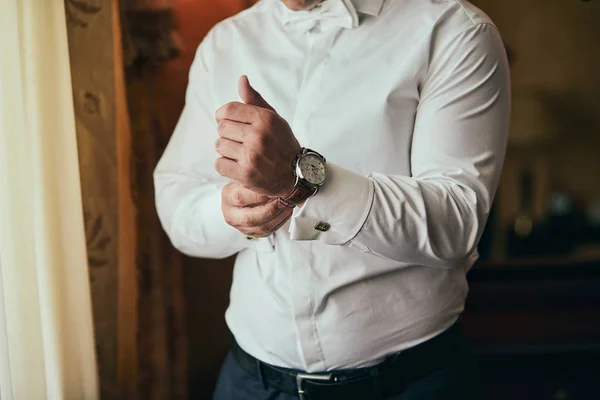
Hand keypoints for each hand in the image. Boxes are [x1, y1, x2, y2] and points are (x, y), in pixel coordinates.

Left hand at [214, 75, 300, 197]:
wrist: (296, 175)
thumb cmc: (283, 144)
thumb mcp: (274, 119)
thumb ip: (255, 100)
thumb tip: (241, 79)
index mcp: (265, 119)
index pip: (228, 109)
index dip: (223, 116)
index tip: (229, 123)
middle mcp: (258, 136)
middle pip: (221, 127)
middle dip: (227, 134)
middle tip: (240, 142)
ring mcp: (251, 156)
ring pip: (219, 145)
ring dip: (226, 150)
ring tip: (240, 154)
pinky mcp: (245, 174)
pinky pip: (219, 164)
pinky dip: (225, 166)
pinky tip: (238, 165)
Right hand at [222, 181, 293, 237]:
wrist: (245, 191)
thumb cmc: (248, 183)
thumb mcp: (249, 174)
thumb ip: (258, 177)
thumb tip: (274, 178)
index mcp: (228, 195)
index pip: (241, 198)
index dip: (260, 195)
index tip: (275, 190)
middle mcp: (231, 213)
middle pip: (251, 218)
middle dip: (272, 209)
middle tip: (284, 200)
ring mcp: (240, 225)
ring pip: (262, 227)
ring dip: (279, 216)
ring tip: (287, 205)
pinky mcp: (251, 232)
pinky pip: (268, 231)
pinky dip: (280, 222)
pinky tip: (285, 212)